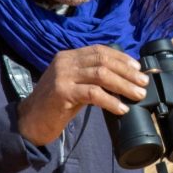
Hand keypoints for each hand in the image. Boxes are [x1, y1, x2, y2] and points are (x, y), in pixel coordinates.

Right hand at [16, 45, 148, 145]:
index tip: (138, 68)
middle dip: (127, 72)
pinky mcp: (62, 92)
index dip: (121, 58)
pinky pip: (93, 93)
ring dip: (124, 85)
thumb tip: (124, 78)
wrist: (29, 122)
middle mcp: (65, 62)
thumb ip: (92, 78)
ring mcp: (63, 76)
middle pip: (103, 60)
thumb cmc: (56, 105)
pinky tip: (120, 108)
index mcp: (69, 56)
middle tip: (143, 83)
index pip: (100, 50)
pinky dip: (110, 100)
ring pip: (101, 75)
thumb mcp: (75, 84)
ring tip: (137, 95)